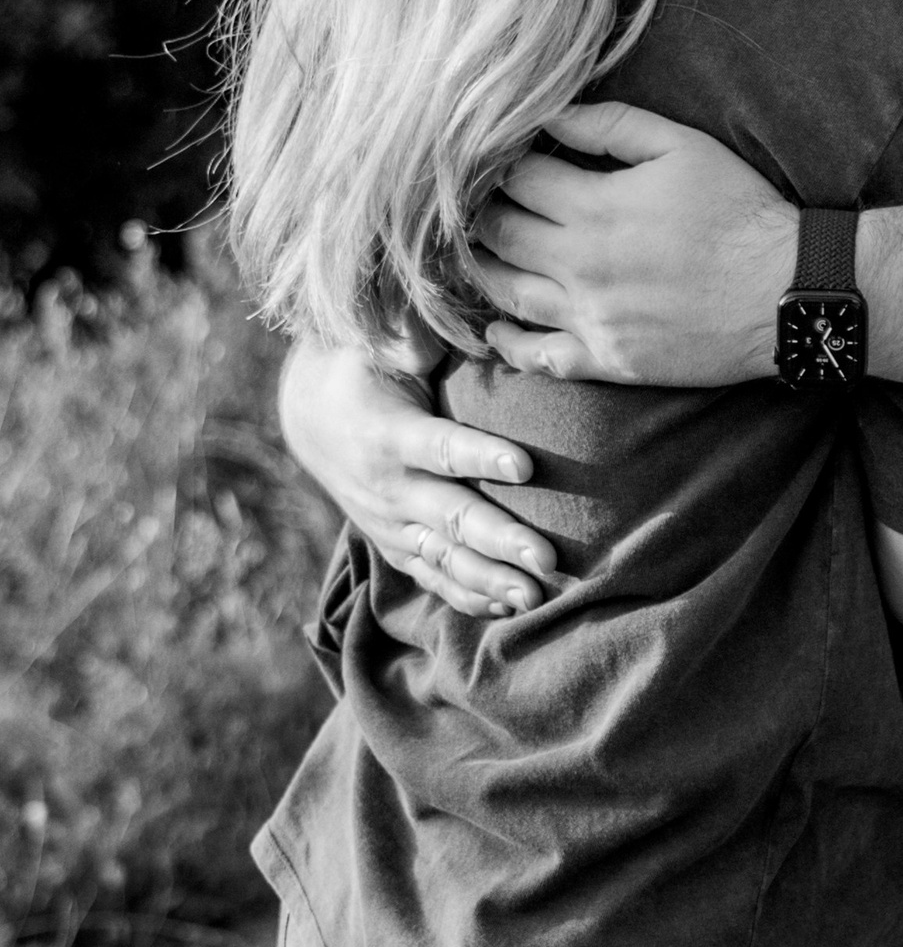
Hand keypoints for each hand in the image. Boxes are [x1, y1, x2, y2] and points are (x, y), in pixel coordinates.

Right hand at [278, 343, 556, 617]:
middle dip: (500, 540)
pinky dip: (467, 595)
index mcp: (389, 433)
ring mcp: (391, 522)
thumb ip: (408, 340)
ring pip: (444, 558)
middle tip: (548, 558)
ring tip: (536, 595)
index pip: (442, 448)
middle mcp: (389, 486)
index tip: (526, 464)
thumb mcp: (375, 343)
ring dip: (490, 580)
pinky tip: (509, 608)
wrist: (310, 415)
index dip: (481, 457)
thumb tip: (430, 338)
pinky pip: (432, 576)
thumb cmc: (363, 367)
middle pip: (451, 516)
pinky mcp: (396, 543)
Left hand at [473, 100, 795, 386]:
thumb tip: (551, 113)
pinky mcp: (609, 358)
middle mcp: (581, 266)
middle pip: (500, 235)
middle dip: (481, 212)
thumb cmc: (740, 210)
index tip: (498, 158)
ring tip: (478, 251)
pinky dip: (507, 343)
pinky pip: (539, 357)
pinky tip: (496, 328)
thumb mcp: (683, 147)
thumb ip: (612, 125)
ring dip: (483, 268)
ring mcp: (592, 317)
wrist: (786, 289)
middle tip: (478, 201)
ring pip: (507, 293)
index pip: (517, 180)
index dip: (500, 163)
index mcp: (596, 208)